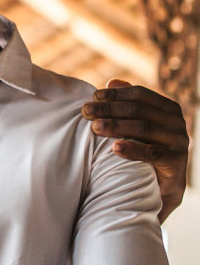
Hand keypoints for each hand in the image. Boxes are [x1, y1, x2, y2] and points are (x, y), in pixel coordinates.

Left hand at [81, 79, 188, 221]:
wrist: (162, 183)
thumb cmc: (145, 146)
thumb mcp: (137, 123)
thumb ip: (128, 103)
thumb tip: (112, 81)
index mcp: (166, 107)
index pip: (140, 94)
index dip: (116, 94)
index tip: (94, 96)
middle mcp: (175, 120)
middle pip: (138, 110)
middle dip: (109, 109)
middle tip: (86, 112)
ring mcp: (178, 140)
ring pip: (144, 128)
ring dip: (116, 126)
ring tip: (95, 128)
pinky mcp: (176, 160)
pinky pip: (152, 153)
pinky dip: (133, 149)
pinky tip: (114, 148)